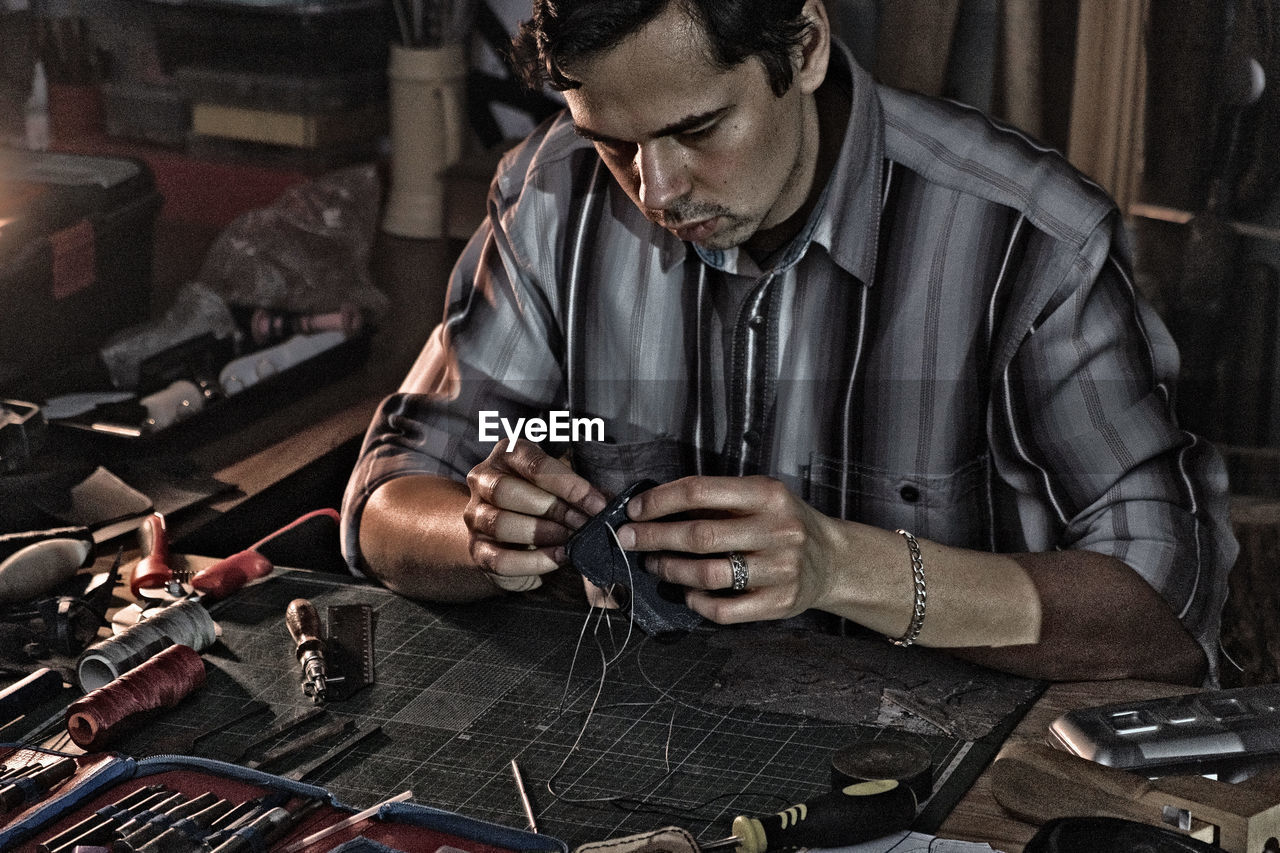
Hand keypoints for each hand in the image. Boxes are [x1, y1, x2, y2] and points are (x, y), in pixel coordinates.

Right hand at [464, 439, 607, 586]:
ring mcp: (475, 515)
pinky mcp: (476, 548)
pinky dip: (533, 562)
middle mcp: (483, 480)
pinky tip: (557, 558)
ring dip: (542, 534)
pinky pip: (500, 559)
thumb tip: (608, 502)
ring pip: (501, 523)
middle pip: (507, 491)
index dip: (570, 486)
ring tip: (569, 541)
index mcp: (507, 455)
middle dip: (552, 509)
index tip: (597, 505)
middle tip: (582, 523)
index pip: (534, 465)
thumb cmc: (541, 499)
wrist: (507, 531)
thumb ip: (578, 490)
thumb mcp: (558, 484)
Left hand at [617, 475, 838, 622]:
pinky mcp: (780, 603)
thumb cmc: (783, 522)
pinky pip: (724, 609)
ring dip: (670, 570)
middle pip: (699, 535)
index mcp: (768, 494)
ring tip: (654, 564)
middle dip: (654, 537)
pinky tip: (688, 593)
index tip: (634, 510)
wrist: (833, 560)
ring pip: (708, 575)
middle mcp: (777, 530)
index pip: (700, 491)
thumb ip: (717, 499)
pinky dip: (697, 601)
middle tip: (627, 539)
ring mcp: (781, 570)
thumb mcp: (759, 497)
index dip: (660, 501)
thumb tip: (653, 506)